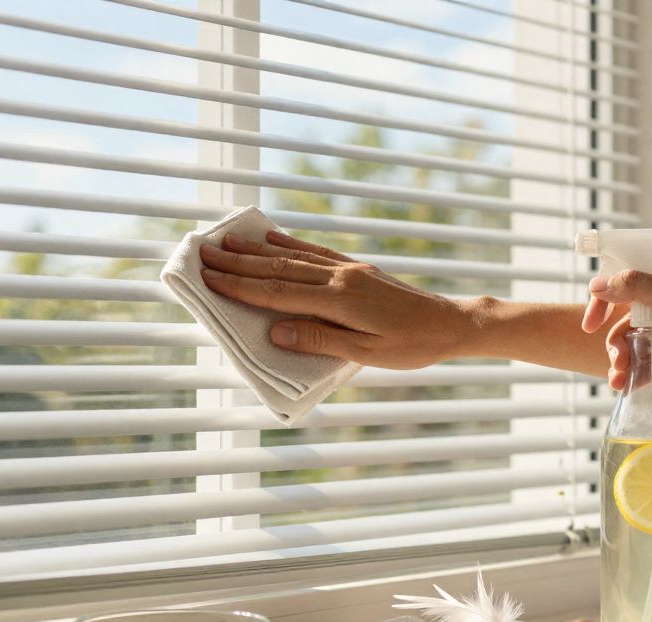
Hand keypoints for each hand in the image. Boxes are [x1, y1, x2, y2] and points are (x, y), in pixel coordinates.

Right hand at [199, 231, 476, 368]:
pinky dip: (289, 243)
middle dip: (238, 262)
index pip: (279, 292)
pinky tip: (271, 237)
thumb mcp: (367, 354)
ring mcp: (348, 269)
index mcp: (340, 300)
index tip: (208, 278)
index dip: (241, 286)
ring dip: (256, 250)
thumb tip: (277, 332)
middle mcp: (340, 277)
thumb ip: (321, 341)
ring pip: (293, 255)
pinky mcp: (355, 268)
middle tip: (202, 253)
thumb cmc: (411, 346)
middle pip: (279, 267)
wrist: (449, 323)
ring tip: (225, 242)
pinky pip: (314, 251)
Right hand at [582, 268, 651, 395]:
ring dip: (621, 363)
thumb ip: (638, 289)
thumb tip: (598, 285)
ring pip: (633, 347)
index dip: (602, 303)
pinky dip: (634, 377)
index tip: (590, 324)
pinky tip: (627, 387)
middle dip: (615, 343)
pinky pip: (646, 368)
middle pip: (623, 322)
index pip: (623, 286)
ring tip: (619, 380)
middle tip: (617, 361)